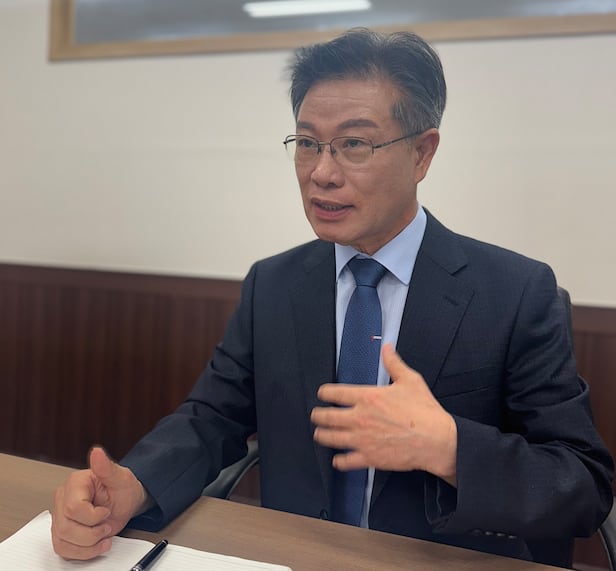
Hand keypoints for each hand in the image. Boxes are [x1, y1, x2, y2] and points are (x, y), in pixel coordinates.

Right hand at [51, 446, 149, 559]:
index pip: (74, 508)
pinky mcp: (62, 531)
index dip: (93, 516)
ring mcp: (61, 516)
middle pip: (66, 527)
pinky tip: (96, 545)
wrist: (126, 503)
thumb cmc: (124, 489)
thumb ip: (107, 467)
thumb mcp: (121, 478)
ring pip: (63, 541)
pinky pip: (62, 549)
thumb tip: (97, 452)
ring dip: (88, 545)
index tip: (106, 512)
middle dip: (92, 533)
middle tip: (106, 527)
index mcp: (76, 483)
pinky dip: (82, 553)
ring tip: (103, 535)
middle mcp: (64, 498)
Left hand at [311, 343, 457, 485]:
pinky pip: (346, 461)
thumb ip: (394, 363)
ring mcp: (362, 439)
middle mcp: (360, 418)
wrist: (436, 440)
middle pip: (326, 417)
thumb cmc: (425, 412)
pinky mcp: (369, 458)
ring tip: (320, 434)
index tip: (322, 394)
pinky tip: (338, 459)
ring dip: (322, 435)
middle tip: (316, 415)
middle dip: (317, 415)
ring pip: (330, 438)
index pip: (334, 393)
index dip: (324, 393)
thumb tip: (387, 348)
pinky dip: (339, 461)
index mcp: (367, 397)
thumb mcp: (410, 380)